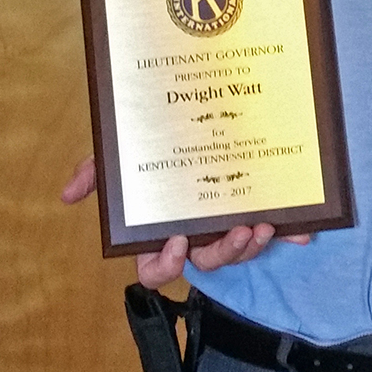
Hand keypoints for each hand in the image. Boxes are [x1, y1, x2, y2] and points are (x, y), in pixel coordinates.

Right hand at [61, 155, 310, 287]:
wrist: (210, 104)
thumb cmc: (160, 139)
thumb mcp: (127, 151)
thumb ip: (98, 169)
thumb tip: (67, 194)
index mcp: (164, 224)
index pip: (155, 267)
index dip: (164, 265)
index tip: (177, 241)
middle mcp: (197, 229)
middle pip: (206, 260)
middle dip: (223, 253)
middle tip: (237, 231)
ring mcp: (228, 220)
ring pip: (240, 250)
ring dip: (252, 246)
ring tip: (262, 225)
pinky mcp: (259, 208)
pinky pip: (276, 231)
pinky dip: (290, 234)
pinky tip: (303, 231)